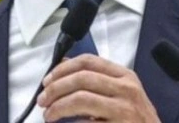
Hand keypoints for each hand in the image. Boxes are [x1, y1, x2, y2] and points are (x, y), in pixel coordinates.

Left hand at [37, 54, 159, 121]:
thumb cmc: (135, 118)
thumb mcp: (121, 92)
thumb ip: (96, 78)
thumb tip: (63, 64)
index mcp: (125, 76)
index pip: (88, 61)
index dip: (63, 69)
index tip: (47, 80)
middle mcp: (126, 90)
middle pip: (82, 79)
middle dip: (55, 88)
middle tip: (42, 100)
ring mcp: (124, 110)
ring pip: (81, 100)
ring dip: (58, 107)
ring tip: (49, 115)